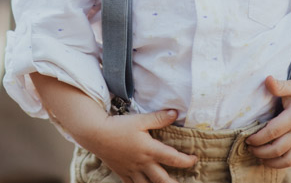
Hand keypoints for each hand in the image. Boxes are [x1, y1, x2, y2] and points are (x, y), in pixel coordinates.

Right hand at [78, 109, 197, 182]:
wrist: (96, 134)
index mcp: (149, 150)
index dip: (187, 160)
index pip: (173, 158)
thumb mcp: (141, 119)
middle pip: (162, 180)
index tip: (194, 159)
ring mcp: (132, 170)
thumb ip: (159, 118)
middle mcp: (143, 163)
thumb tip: (175, 113)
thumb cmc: (119, 126)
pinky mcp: (122, 173)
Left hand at [245, 76, 290, 168]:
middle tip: (249, 148)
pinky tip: (272, 161)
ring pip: (287, 159)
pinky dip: (283, 164)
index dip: (258, 138)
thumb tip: (267, 79)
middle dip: (261, 151)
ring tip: (259, 157)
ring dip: (271, 162)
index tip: (247, 138)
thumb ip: (280, 86)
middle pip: (278, 149)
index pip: (273, 132)